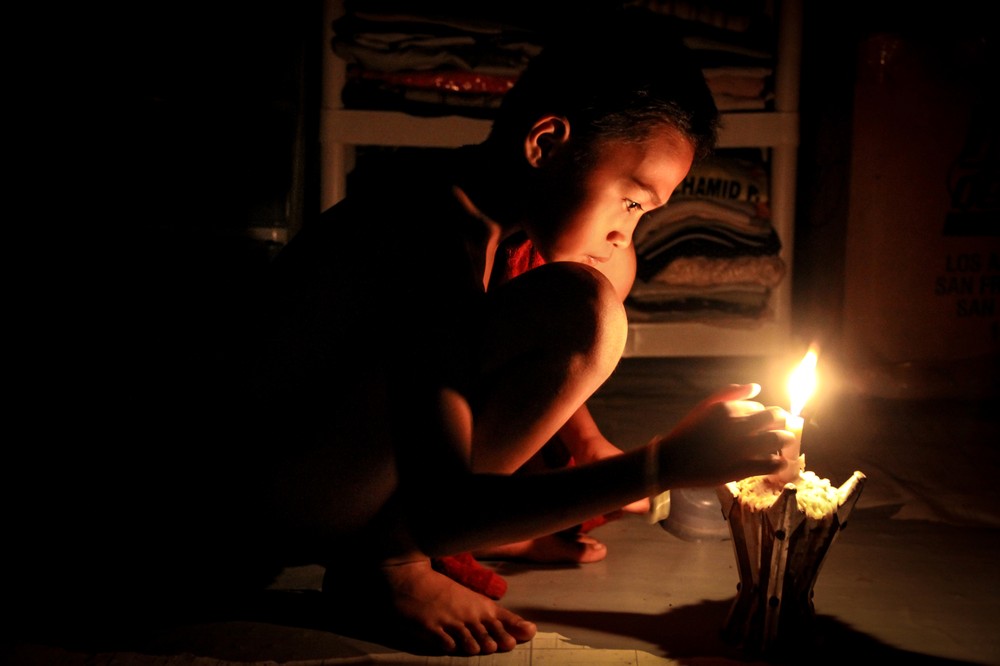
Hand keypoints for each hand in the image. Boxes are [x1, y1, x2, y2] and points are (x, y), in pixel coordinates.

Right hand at [651, 383, 792, 488]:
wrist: (672, 462)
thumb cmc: (686, 434)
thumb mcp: (704, 407)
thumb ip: (729, 393)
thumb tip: (756, 387)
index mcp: (727, 409)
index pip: (759, 407)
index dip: (762, 415)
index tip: (761, 424)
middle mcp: (736, 425)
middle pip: (775, 418)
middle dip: (782, 423)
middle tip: (781, 431)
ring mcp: (740, 448)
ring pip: (778, 439)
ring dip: (785, 442)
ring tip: (784, 447)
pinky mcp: (742, 468)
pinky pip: (772, 464)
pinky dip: (779, 464)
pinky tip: (777, 465)